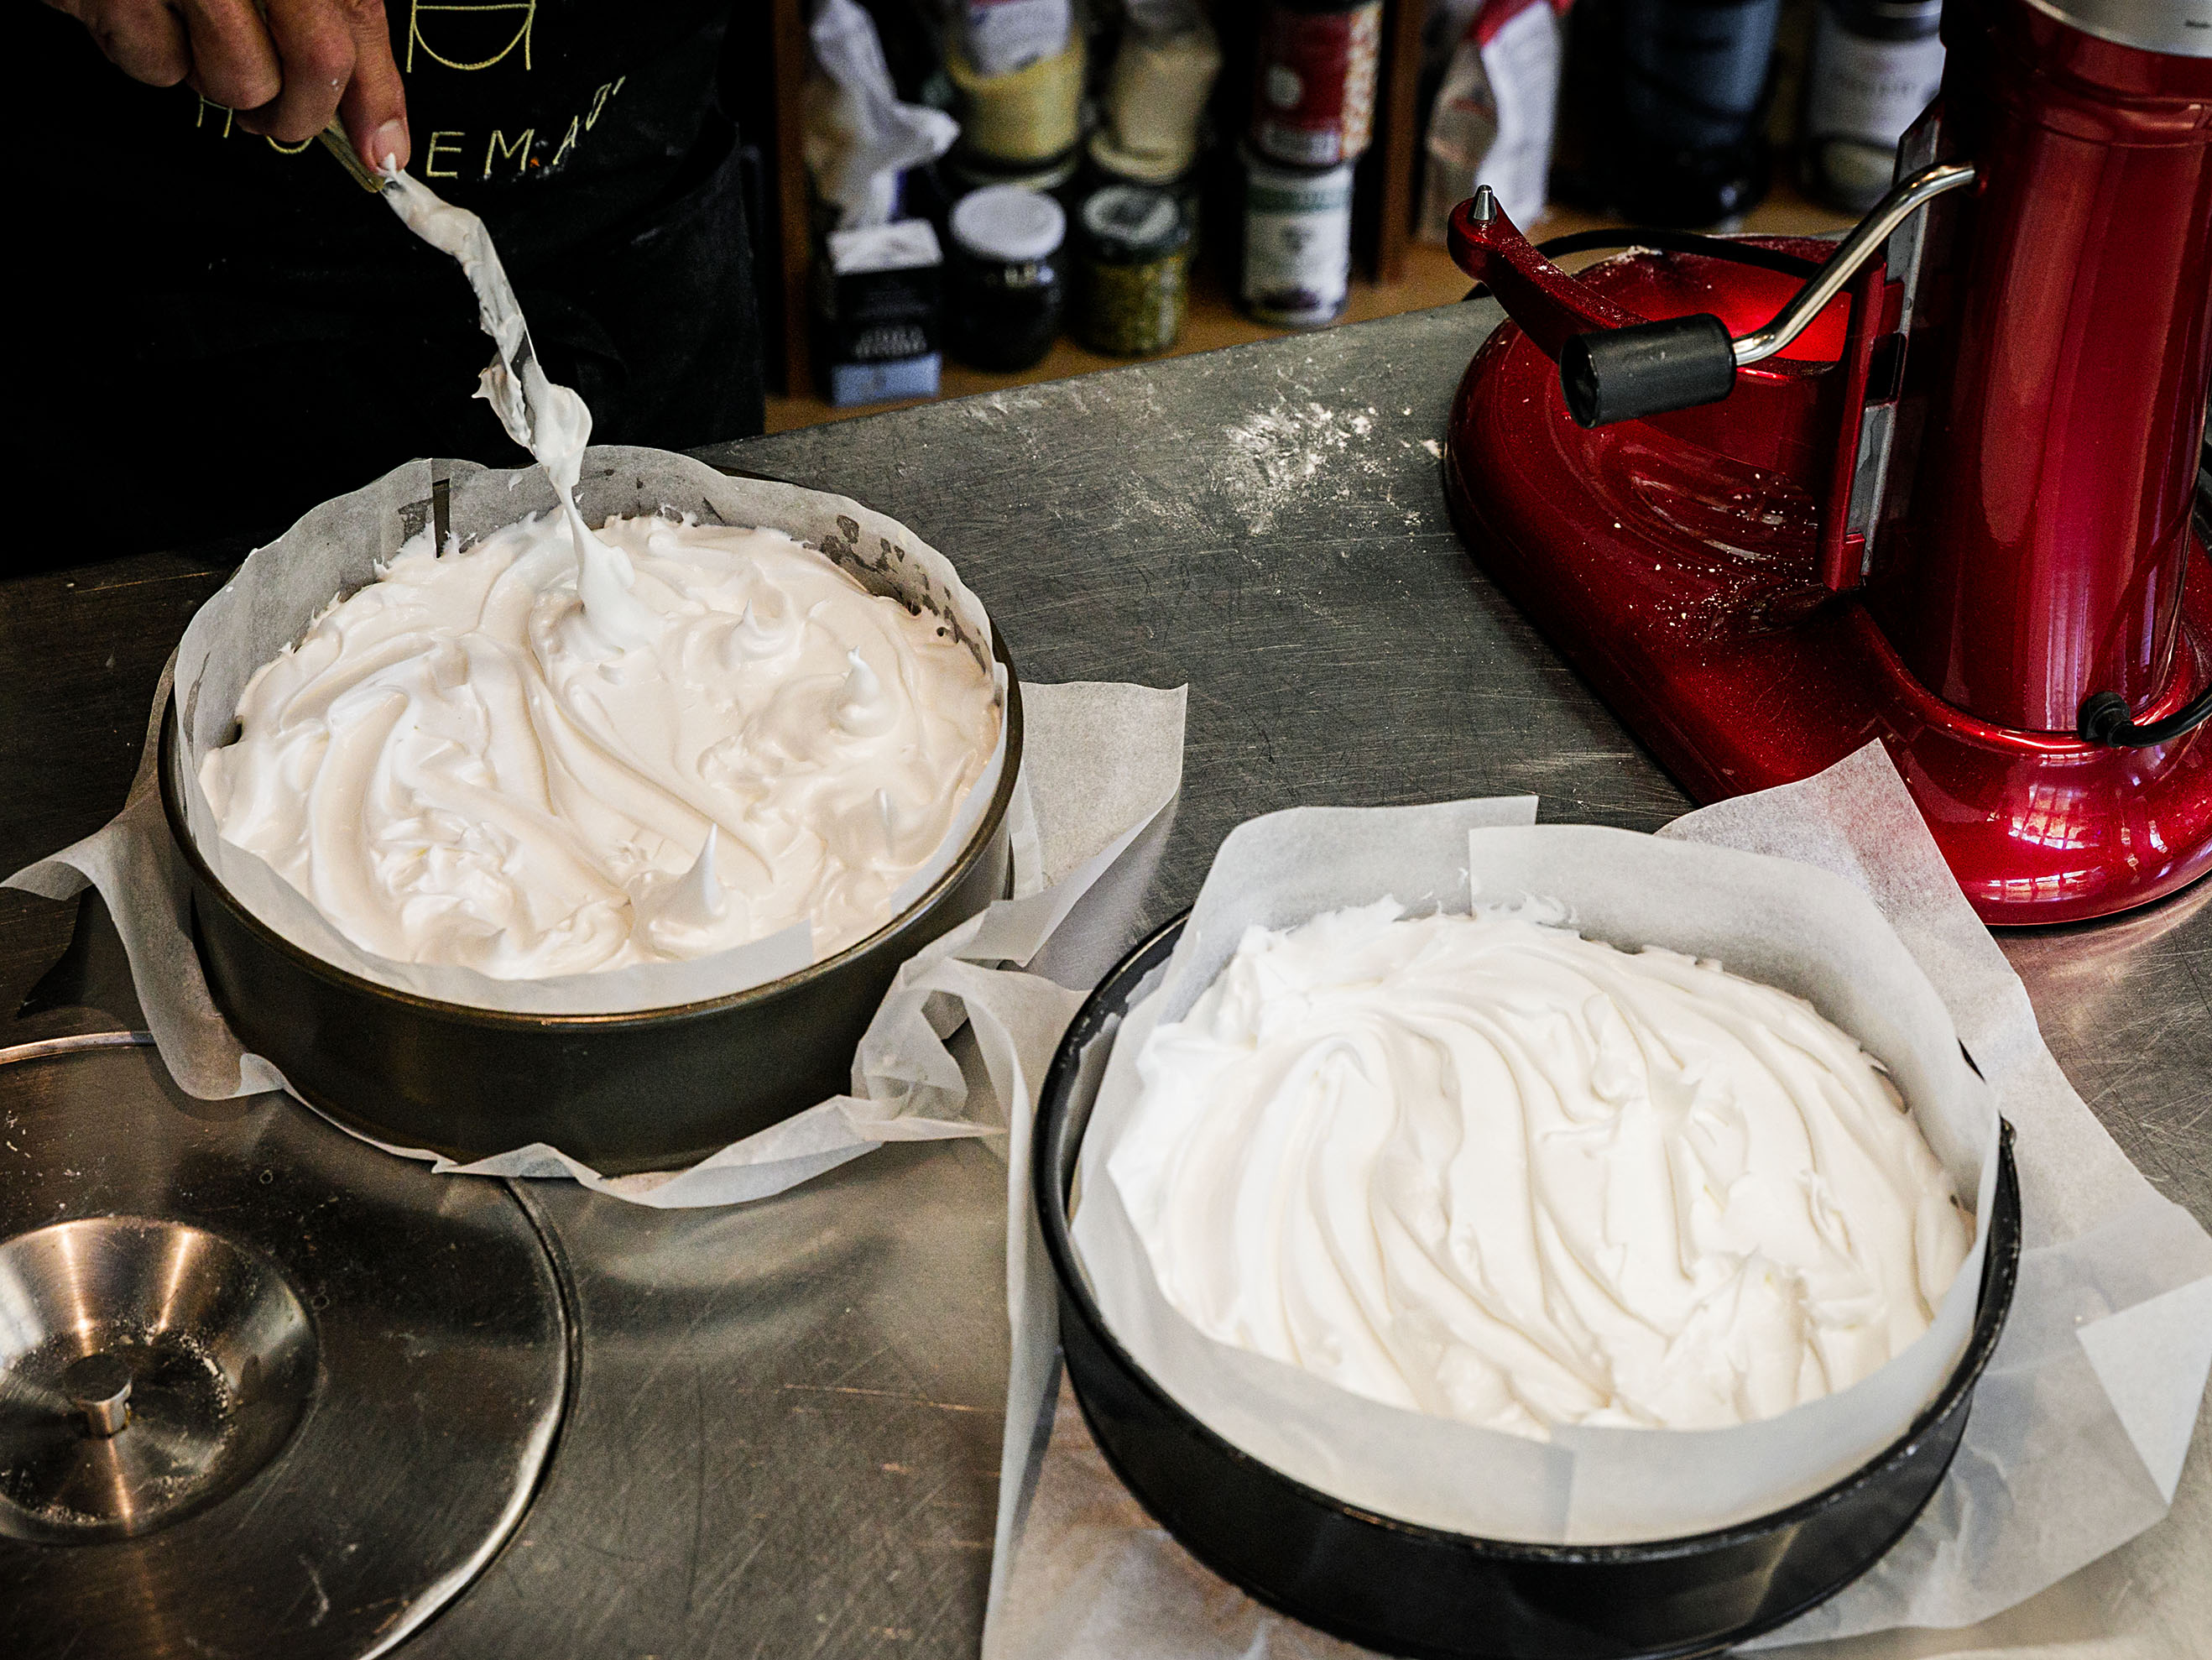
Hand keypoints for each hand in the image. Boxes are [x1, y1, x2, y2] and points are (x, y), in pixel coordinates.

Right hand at [49, 0, 409, 169]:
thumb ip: (336, 21)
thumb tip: (376, 127)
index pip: (356, 19)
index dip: (378, 96)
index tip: (383, 149)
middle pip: (310, 67)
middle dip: (300, 113)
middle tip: (279, 112)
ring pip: (232, 81)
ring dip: (221, 83)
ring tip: (199, 36)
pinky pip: (152, 65)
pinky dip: (153, 57)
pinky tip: (147, 12)